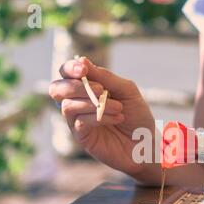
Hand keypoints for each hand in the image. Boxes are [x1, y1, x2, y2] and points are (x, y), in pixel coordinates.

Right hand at [49, 57, 154, 175]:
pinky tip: (117, 118)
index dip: (70, 68)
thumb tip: (82, 60)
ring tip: (118, 107)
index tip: (83, 69)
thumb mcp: (127, 91)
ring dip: (93, 103)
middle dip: (75, 86)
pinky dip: (99, 117)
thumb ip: (106, 77)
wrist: (147, 143)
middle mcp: (78, 103)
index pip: (66, 73)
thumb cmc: (137, 116)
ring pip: (67, 106)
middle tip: (100, 89)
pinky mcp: (82, 137)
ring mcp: (78, 121)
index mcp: (87, 88)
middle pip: (57, 89)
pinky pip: (79, 122)